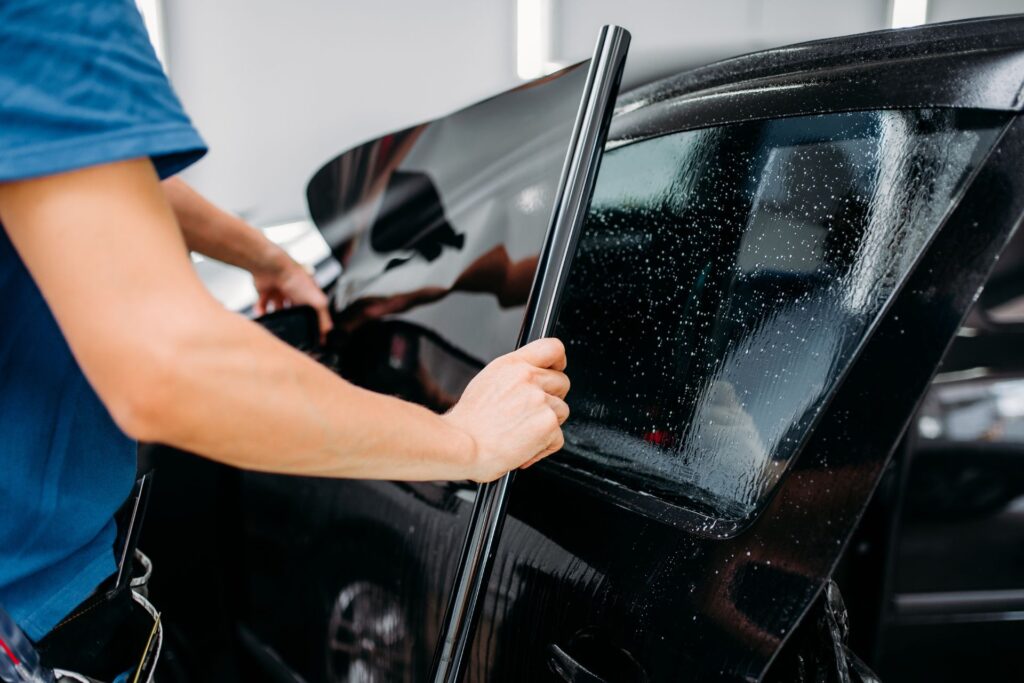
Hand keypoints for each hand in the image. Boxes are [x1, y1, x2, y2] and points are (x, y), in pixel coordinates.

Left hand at [252, 251, 332, 340]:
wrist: (272, 267)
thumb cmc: (296, 279)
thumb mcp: (317, 301)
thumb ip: (323, 317)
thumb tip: (327, 332)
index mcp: (308, 293)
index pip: (312, 310)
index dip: (312, 321)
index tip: (309, 334)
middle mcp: (294, 292)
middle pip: (295, 310)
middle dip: (293, 320)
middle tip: (291, 331)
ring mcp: (279, 292)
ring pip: (278, 309)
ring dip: (277, 317)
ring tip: (276, 326)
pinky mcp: (265, 291)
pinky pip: (262, 305)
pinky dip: (261, 312)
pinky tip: (263, 317)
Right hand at [442, 338, 569, 481]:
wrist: (463, 447)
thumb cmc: (467, 424)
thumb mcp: (485, 383)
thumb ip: (513, 376)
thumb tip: (530, 381)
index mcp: (512, 365)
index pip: (551, 348)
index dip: (558, 361)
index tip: (557, 369)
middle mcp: (528, 378)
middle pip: (562, 382)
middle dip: (552, 399)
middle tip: (530, 414)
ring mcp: (540, 400)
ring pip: (561, 411)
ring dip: (547, 425)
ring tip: (521, 434)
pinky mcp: (548, 424)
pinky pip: (558, 438)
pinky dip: (543, 447)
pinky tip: (523, 448)